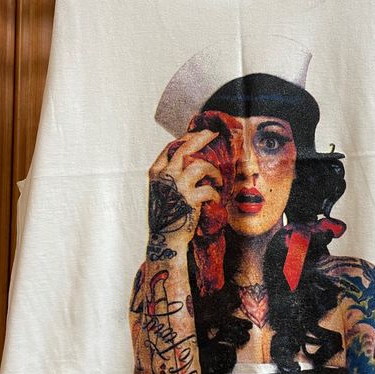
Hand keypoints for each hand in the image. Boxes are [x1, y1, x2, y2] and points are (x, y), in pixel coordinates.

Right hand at [148, 130, 222, 250]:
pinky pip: (209, 189)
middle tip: (213, 134)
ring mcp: (177, 186)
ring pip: (200, 166)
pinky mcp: (190, 199)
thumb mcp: (162, 190)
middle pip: (185, 148)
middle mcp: (165, 176)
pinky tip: (215, 199)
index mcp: (156, 172)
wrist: (165, 239)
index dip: (186, 138)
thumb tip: (189, 160)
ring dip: (213, 171)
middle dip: (201, 138)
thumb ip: (171, 174)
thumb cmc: (166, 215)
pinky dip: (215, 193)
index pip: (171, 147)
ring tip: (218, 180)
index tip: (198, 135)